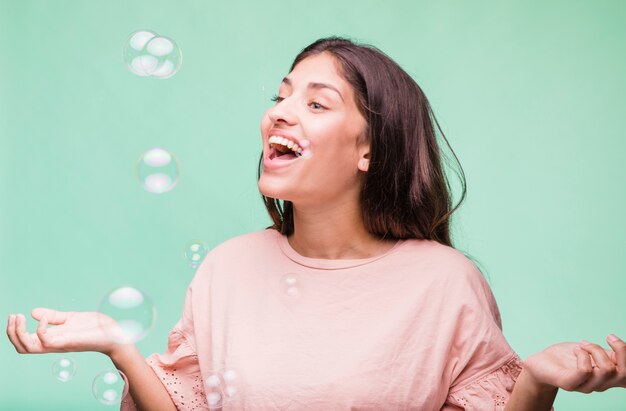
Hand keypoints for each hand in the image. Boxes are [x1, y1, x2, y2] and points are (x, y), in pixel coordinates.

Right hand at [6, 308, 130, 356]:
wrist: (114, 332)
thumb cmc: (95, 327)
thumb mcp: (70, 319)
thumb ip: (53, 317)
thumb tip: (33, 312)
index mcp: (52, 339)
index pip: (25, 342)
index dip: (14, 331)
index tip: (14, 315)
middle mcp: (53, 344)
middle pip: (21, 347)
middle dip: (12, 332)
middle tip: (13, 316)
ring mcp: (59, 344)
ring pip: (27, 347)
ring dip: (18, 332)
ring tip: (19, 317)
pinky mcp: (68, 341)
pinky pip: (45, 340)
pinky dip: (39, 328)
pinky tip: (44, 319)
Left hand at [523, 335, 625, 392]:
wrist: (540, 363)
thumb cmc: (567, 356)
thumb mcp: (592, 352)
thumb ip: (608, 354)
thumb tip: (622, 349)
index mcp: (607, 378)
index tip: (612, 339)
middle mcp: (599, 384)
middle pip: (623, 374)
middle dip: (620, 350)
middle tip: (606, 337)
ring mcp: (585, 386)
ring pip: (606, 369)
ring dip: (595, 350)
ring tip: (583, 345)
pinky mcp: (569, 384)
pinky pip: (585, 370)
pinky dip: (583, 355)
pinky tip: (576, 351)